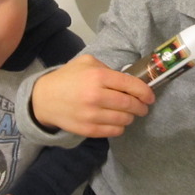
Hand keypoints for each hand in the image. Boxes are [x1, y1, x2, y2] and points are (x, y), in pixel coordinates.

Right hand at [31, 54, 154, 137]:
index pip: (131, 85)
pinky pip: (114, 131)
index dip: (145, 92)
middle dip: (141, 107)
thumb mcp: (86, 62)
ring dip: (131, 117)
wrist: (44, 99)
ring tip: (129, 113)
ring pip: (124, 120)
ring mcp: (92, 115)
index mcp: (98, 76)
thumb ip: (107, 68)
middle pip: (130, 105)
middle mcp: (96, 96)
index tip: (150, 96)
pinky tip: (117, 122)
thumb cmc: (67, 78)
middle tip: (143, 107)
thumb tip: (127, 80)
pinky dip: (120, 127)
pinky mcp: (88, 129)